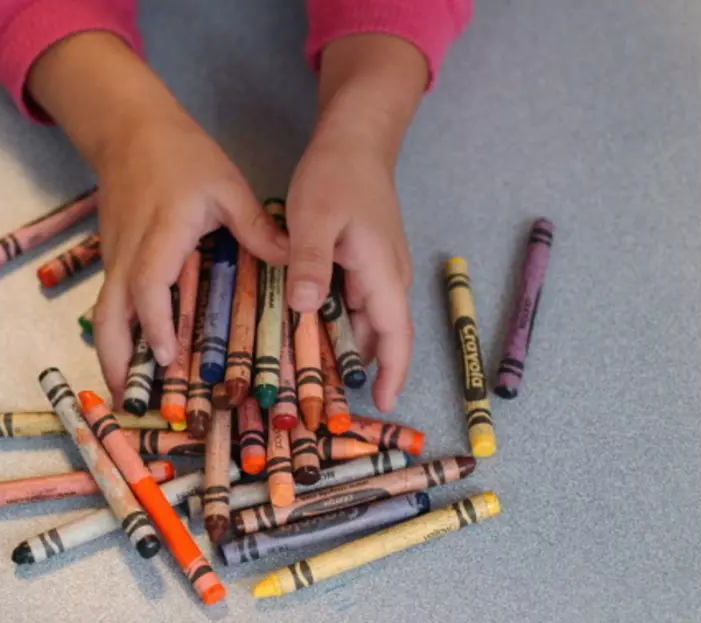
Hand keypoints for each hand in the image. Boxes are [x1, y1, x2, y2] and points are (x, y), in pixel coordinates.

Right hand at [27, 32, 288, 403]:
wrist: (129, 129)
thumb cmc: (181, 154)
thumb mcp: (227, 185)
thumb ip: (257, 227)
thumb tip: (294, 264)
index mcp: (161, 235)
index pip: (147, 285)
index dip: (155, 323)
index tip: (167, 357)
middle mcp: (129, 253)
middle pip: (109, 313)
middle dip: (116, 359)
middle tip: (132, 402)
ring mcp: (114, 257)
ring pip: (103, 314)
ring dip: (111, 355)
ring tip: (127, 396)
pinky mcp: (112, 258)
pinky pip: (110, 304)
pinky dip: (118, 335)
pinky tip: (136, 359)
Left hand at [285, 34, 427, 412]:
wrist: (355, 138)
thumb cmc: (336, 175)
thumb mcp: (314, 217)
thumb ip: (309, 263)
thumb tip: (304, 307)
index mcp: (382, 274)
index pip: (396, 336)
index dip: (392, 374)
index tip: (382, 406)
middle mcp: (386, 278)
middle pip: (378, 335)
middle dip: (357, 369)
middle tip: (321, 396)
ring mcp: (377, 269)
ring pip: (363, 319)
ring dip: (342, 344)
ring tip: (308, 369)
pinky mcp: (363, 260)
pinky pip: (352, 301)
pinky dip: (334, 319)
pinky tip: (305, 326)